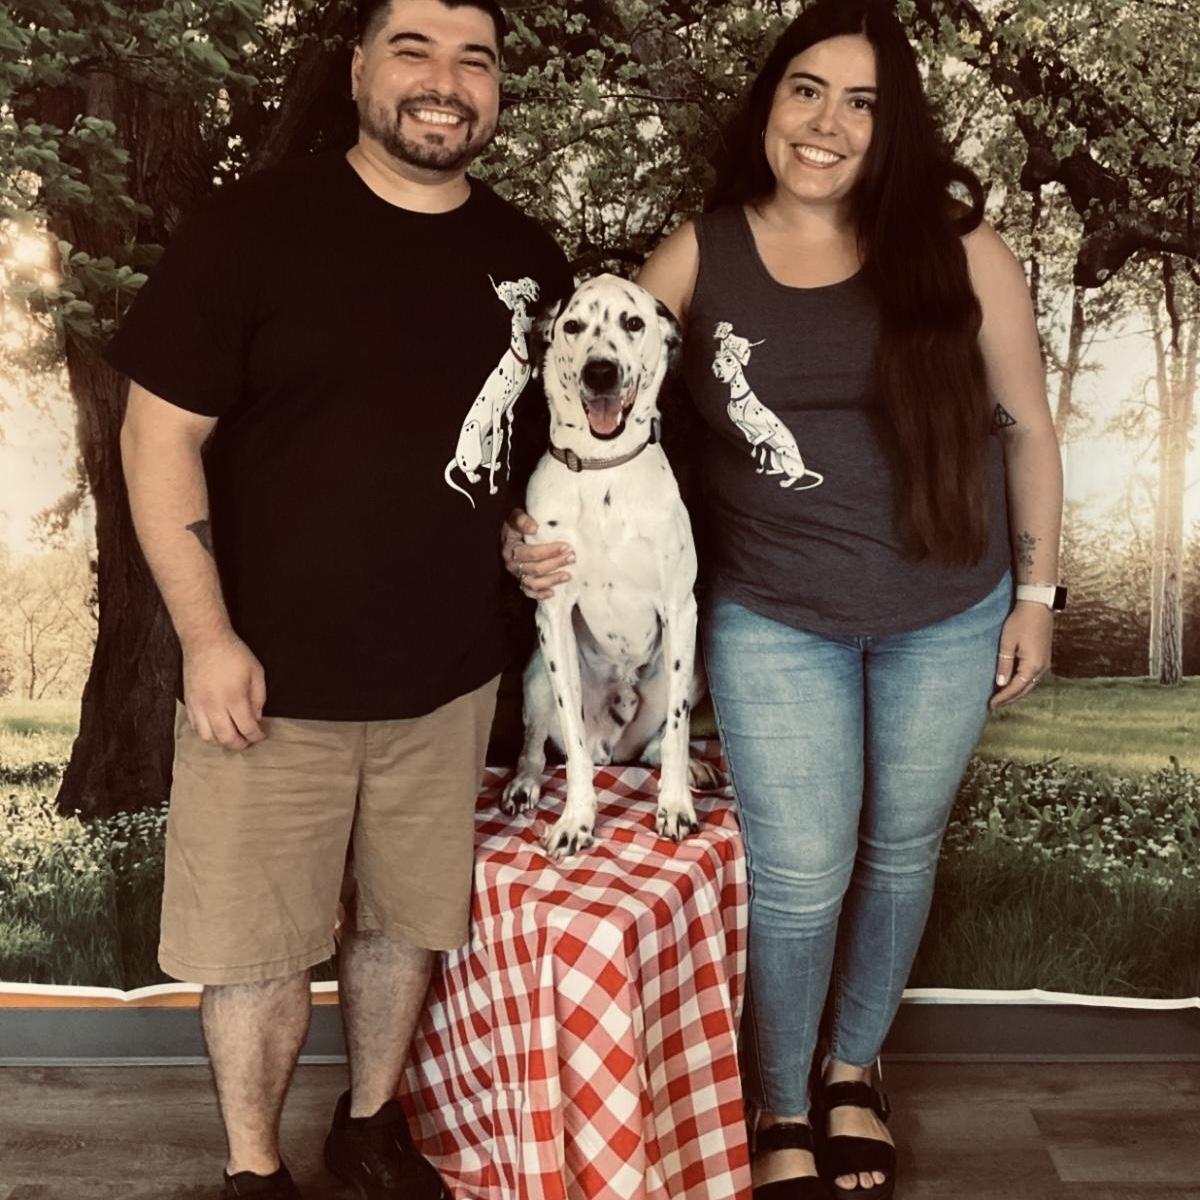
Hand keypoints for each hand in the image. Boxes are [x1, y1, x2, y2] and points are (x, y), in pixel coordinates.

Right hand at [183, 631, 266, 749]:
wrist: (205, 640)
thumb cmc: (233, 654)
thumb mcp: (256, 672)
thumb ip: (259, 697)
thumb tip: (256, 717)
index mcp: (234, 697)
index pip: (246, 727)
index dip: (256, 735)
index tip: (261, 735)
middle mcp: (214, 705)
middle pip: (226, 737)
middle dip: (240, 744)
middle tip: (248, 741)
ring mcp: (198, 705)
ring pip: (208, 737)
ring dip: (222, 742)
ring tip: (232, 737)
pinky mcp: (189, 702)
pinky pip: (195, 727)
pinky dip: (207, 733)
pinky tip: (216, 729)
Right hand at [502, 508, 573, 600]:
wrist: (508, 533)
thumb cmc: (515, 525)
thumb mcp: (514, 516)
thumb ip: (521, 519)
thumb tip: (533, 528)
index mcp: (511, 548)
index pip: (531, 553)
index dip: (549, 551)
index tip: (566, 546)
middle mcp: (512, 564)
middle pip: (535, 568)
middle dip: (556, 563)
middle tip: (572, 557)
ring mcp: (516, 574)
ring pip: (534, 583)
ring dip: (552, 580)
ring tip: (568, 575)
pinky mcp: (520, 582)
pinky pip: (529, 592)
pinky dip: (540, 594)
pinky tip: (552, 593)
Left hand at [990, 601, 1052, 708]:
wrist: (1037, 606)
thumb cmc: (1020, 622)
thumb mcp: (1007, 643)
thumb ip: (1004, 664)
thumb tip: (1001, 684)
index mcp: (1033, 666)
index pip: (1015, 688)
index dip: (1003, 697)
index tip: (991, 704)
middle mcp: (1042, 668)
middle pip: (1024, 690)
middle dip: (1009, 699)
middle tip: (994, 705)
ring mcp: (1045, 664)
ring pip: (1030, 685)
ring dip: (1016, 692)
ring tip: (1002, 698)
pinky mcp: (1044, 659)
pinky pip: (1033, 678)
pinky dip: (1022, 684)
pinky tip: (1012, 684)